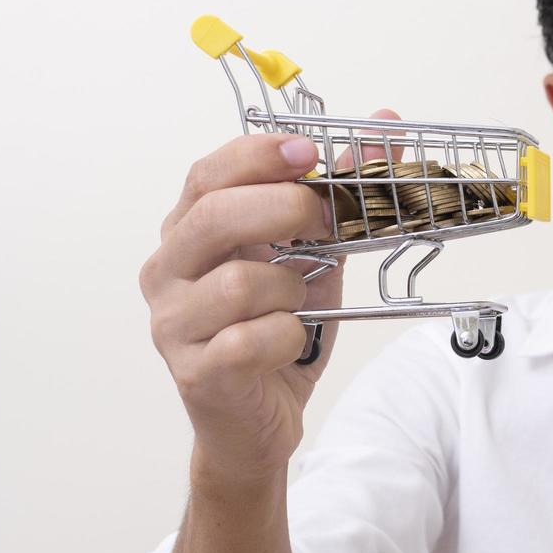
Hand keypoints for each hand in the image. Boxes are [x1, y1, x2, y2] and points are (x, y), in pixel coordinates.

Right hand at [139, 113, 401, 484]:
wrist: (256, 424)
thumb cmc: (277, 331)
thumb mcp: (316, 256)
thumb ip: (339, 196)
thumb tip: (384, 128)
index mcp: (188, 232)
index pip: (208, 175)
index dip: (257, 156)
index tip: (309, 153)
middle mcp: (167, 271)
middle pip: (214, 216)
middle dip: (284, 210)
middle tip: (326, 221)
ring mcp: (173, 323)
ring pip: (240, 283)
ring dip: (291, 290)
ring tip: (300, 304)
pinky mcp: (195, 371)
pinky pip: (252, 339)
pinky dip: (288, 337)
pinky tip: (291, 342)